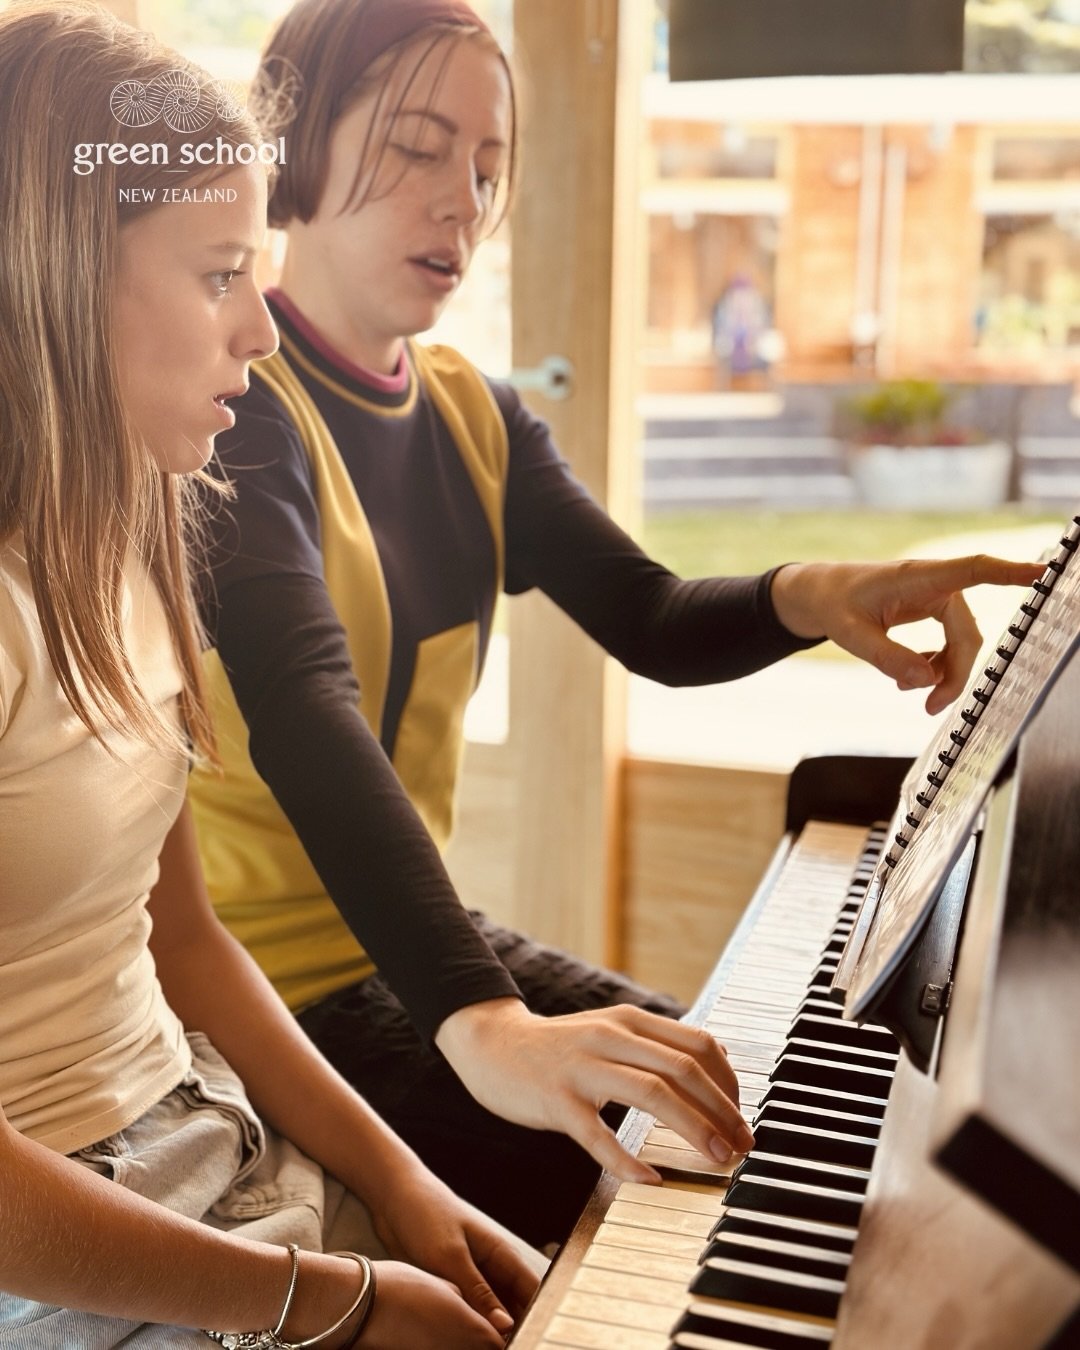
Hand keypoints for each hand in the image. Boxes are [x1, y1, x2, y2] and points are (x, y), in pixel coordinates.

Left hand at [369, 1167, 539, 1338]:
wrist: (393, 1197)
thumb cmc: (425, 1215)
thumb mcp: (450, 1255)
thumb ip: (478, 1292)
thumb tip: (505, 1325)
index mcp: (500, 1253)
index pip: (534, 1291)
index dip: (539, 1318)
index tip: (532, 1343)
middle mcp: (491, 1267)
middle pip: (515, 1306)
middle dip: (516, 1330)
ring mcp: (472, 1276)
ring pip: (492, 1312)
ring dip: (490, 1331)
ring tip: (486, 1349)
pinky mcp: (453, 1283)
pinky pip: (469, 1310)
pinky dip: (470, 1326)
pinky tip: (464, 1341)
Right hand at [436, 999, 754, 1184]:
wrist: (492, 1045)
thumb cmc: (561, 1047)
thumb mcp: (613, 1032)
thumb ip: (658, 1045)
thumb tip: (718, 1064)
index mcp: (630, 1020)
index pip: (698, 1044)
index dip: (730, 1083)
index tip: (743, 1118)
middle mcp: (611, 1036)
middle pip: (684, 1069)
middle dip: (723, 1111)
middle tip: (743, 1147)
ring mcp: (583, 1067)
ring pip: (653, 1094)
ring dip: (694, 1129)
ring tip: (717, 1159)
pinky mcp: (556, 1100)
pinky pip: (598, 1135)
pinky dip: (628, 1160)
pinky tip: (649, 1178)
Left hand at [770, 555, 1042, 714]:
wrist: (822, 594)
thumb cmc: (834, 604)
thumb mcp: (850, 634)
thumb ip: (886, 657)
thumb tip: (926, 681)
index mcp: (917, 577)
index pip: (972, 570)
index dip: (1008, 573)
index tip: (1041, 573)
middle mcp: (935, 585)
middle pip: (966, 634)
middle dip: (954, 674)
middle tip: (931, 708)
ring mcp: (937, 598)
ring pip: (962, 643)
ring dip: (944, 674)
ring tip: (912, 695)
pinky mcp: (934, 611)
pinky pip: (950, 644)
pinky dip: (936, 667)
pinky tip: (912, 681)